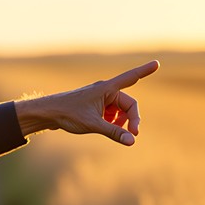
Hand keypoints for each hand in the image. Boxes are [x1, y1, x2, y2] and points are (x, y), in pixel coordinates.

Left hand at [14, 60, 159, 145]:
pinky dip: (112, 122)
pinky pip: (111, 114)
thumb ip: (114, 132)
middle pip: (129, 104)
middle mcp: (105, 91)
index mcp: (106, 88)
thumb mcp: (93, 124)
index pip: (130, 78)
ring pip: (121, 111)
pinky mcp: (96, 106)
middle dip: (132, 119)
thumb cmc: (68, 114)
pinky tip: (104, 128)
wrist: (48, 114)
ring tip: (116, 133)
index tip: (157, 63)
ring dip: (122, 122)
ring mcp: (100, 98)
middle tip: (134, 134)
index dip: (144, 71)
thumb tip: (132, 141)